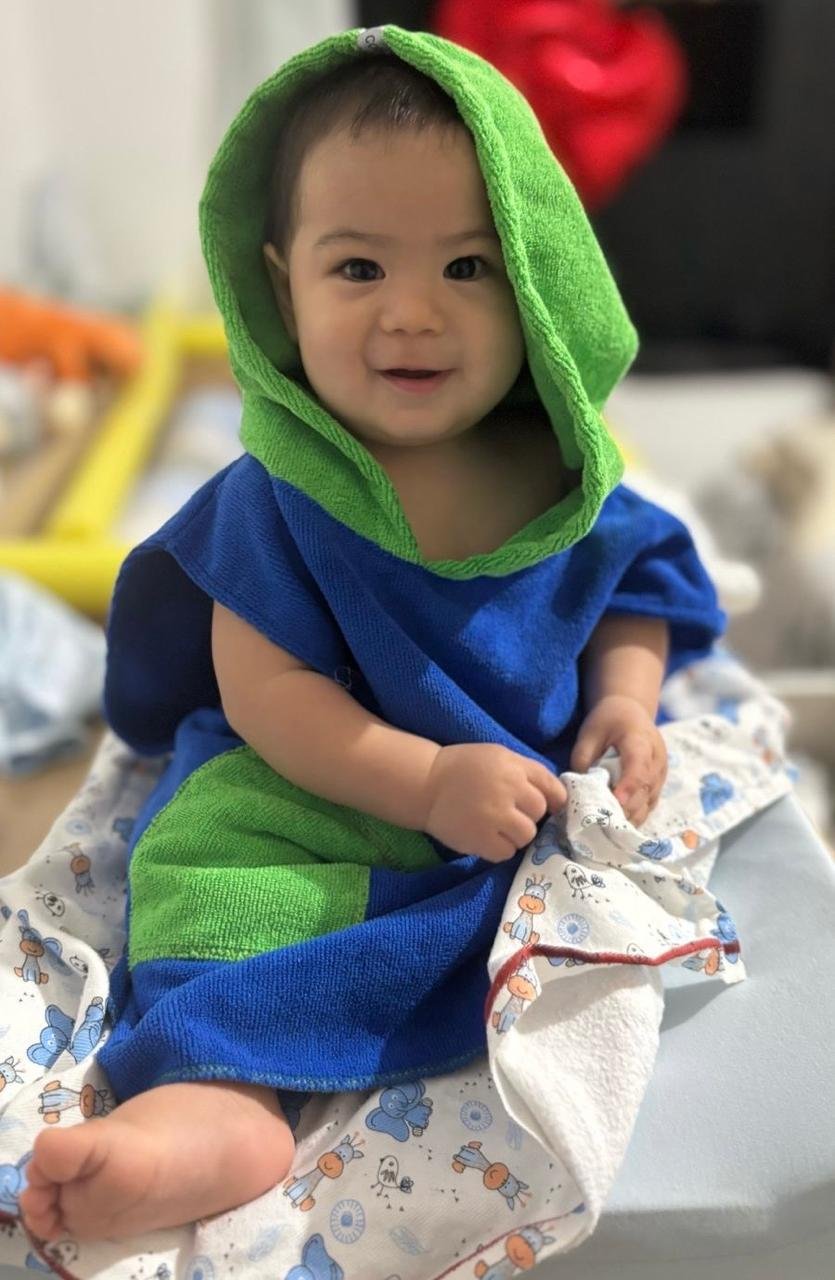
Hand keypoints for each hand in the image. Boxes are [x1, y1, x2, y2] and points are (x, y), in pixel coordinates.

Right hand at [421, 743, 566, 861]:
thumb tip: (555, 797)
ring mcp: (495, 816)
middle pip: (539, 812)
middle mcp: (509, 789)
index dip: (554, 799)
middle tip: (510, 813)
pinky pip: (507, 852)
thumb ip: (525, 772)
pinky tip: (486, 836)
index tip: (549, 806)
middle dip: (528, 815)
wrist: (424, 784)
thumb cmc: (463, 768)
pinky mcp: (482, 840)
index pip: (552, 787)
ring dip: (516, 834)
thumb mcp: (497, 757)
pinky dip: (499, 848)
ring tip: (497, 827)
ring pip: (527, 835)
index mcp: (514, 766)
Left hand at [570, 694, 667, 825]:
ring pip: (648, 802)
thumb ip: (583, 759)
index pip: (638, 765)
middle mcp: (657, 759)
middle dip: (625, 808)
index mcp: (640, 740)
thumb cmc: (608, 721)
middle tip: (602, 822)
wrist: (630, 712)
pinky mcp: (658, 785)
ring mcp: (660, 774)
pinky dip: (634, 816)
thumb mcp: (589, 733)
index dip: (629, 785)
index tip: (616, 802)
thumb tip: (579, 790)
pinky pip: (648, 805)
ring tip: (608, 828)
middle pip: (645, 789)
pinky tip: (617, 824)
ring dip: (630, 816)